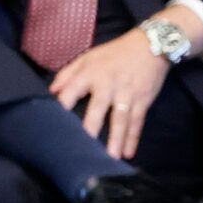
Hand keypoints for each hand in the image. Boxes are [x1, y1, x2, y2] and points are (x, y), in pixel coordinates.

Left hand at [46, 13, 180, 161]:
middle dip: (91, 127)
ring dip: (116, 139)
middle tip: (83, 148)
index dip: (62, 105)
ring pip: (121, 119)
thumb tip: (50, 92)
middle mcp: (109, 85)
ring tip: (110, 158)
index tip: (52, 124)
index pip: (72, 91)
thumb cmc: (114, 53)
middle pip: (98, 108)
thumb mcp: (88, 57)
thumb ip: (67, 74)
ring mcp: (127, 94)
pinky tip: (128, 153)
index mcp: (91, 74)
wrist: (152, 44)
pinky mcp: (143, 100)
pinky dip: (133, 138)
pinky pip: (137, 121)